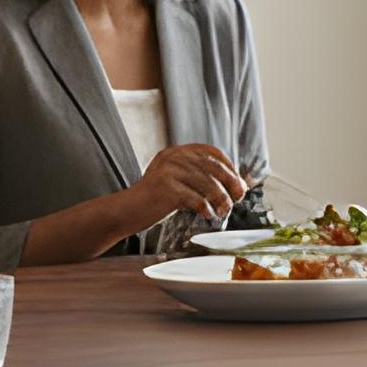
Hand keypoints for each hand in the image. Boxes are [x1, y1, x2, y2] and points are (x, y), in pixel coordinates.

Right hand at [123, 140, 244, 236]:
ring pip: (206, 183)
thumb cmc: (155, 201)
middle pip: (212, 166)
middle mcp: (174, 157)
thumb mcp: (177, 182)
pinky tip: (208, 215)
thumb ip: (198, 179)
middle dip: (230, 182)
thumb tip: (234, 186)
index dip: (229, 166)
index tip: (238, 182)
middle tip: (238, 197)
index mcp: (177, 152)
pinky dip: (205, 208)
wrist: (127, 210)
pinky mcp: (165, 188)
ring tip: (224, 210)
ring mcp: (169, 171)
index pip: (211, 152)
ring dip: (220, 198)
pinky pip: (194, 198)